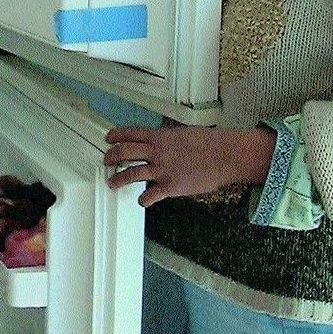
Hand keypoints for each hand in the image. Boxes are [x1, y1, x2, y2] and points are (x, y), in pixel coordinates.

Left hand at [103, 125, 275, 206]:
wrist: (225, 155)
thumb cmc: (210, 144)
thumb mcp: (184, 134)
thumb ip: (168, 140)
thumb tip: (160, 142)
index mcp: (160, 137)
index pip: (131, 133)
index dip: (116, 135)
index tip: (108, 138)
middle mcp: (157, 152)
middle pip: (125, 152)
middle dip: (111, 156)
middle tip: (107, 160)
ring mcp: (162, 169)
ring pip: (131, 173)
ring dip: (118, 179)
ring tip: (112, 183)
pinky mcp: (170, 186)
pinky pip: (149, 195)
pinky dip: (143, 199)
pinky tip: (141, 201)